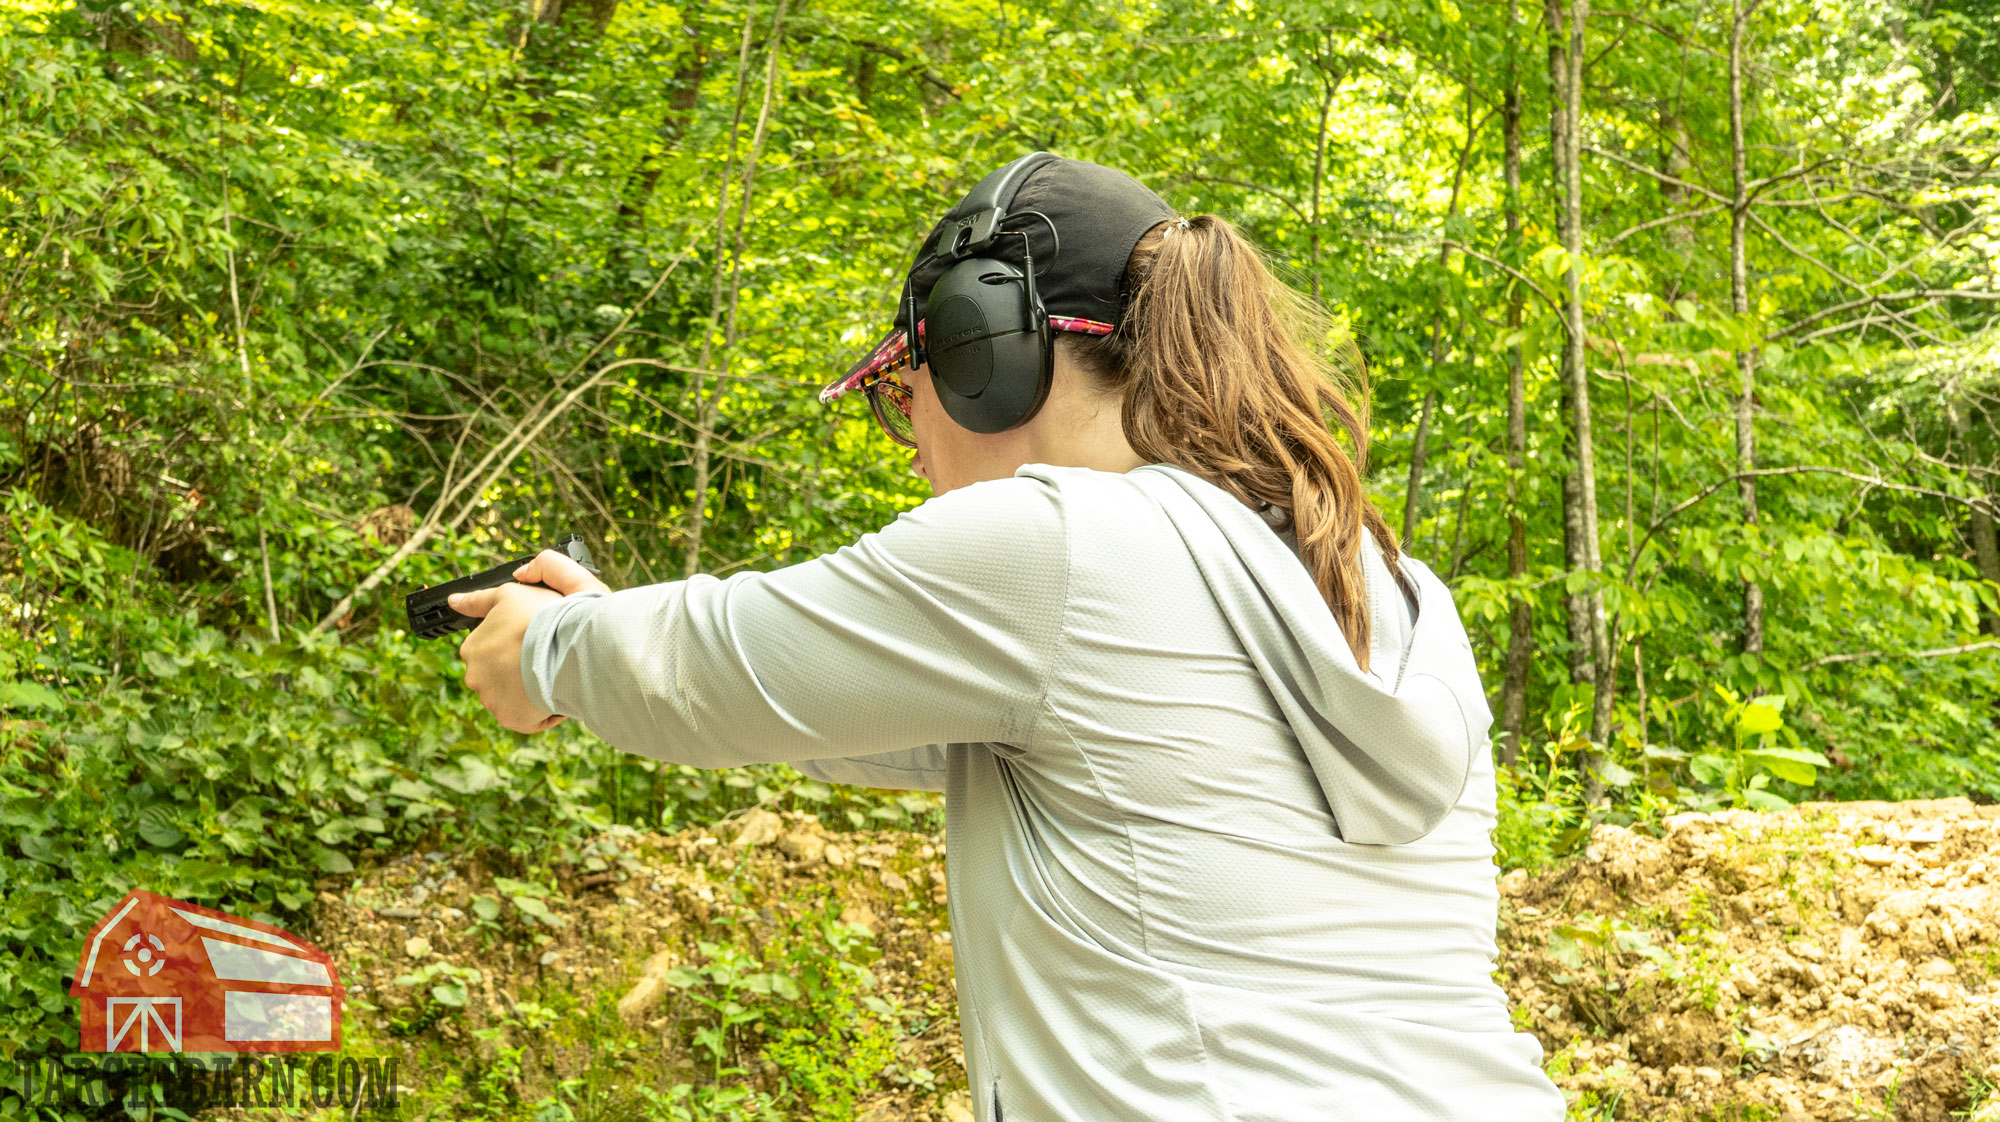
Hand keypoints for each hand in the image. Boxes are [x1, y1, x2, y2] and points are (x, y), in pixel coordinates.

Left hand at [450, 549, 612, 733]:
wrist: (567, 645)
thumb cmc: (540, 616)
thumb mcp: (507, 594)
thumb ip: (477, 600)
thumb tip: (454, 601)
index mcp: (472, 648)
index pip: (489, 650)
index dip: (512, 644)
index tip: (531, 639)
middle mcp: (475, 676)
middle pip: (497, 676)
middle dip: (517, 670)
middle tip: (543, 656)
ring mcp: (491, 700)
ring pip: (511, 698)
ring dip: (528, 691)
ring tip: (550, 674)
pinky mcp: (511, 719)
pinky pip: (527, 718)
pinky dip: (540, 710)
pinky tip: (553, 693)